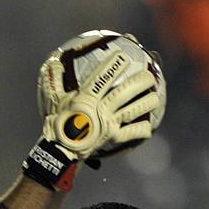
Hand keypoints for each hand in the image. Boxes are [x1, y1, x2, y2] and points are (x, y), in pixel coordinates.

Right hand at [38, 50, 159, 159]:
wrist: (61, 152)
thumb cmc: (56, 124)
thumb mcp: (53, 101)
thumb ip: (53, 80)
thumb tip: (54, 60)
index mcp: (87, 99)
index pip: (103, 78)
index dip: (115, 65)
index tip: (124, 55)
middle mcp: (102, 109)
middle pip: (126, 92)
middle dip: (140, 82)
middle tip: (149, 76)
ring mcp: (110, 124)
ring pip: (134, 110)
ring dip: (147, 103)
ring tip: (155, 97)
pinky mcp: (114, 138)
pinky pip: (132, 133)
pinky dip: (142, 129)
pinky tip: (148, 127)